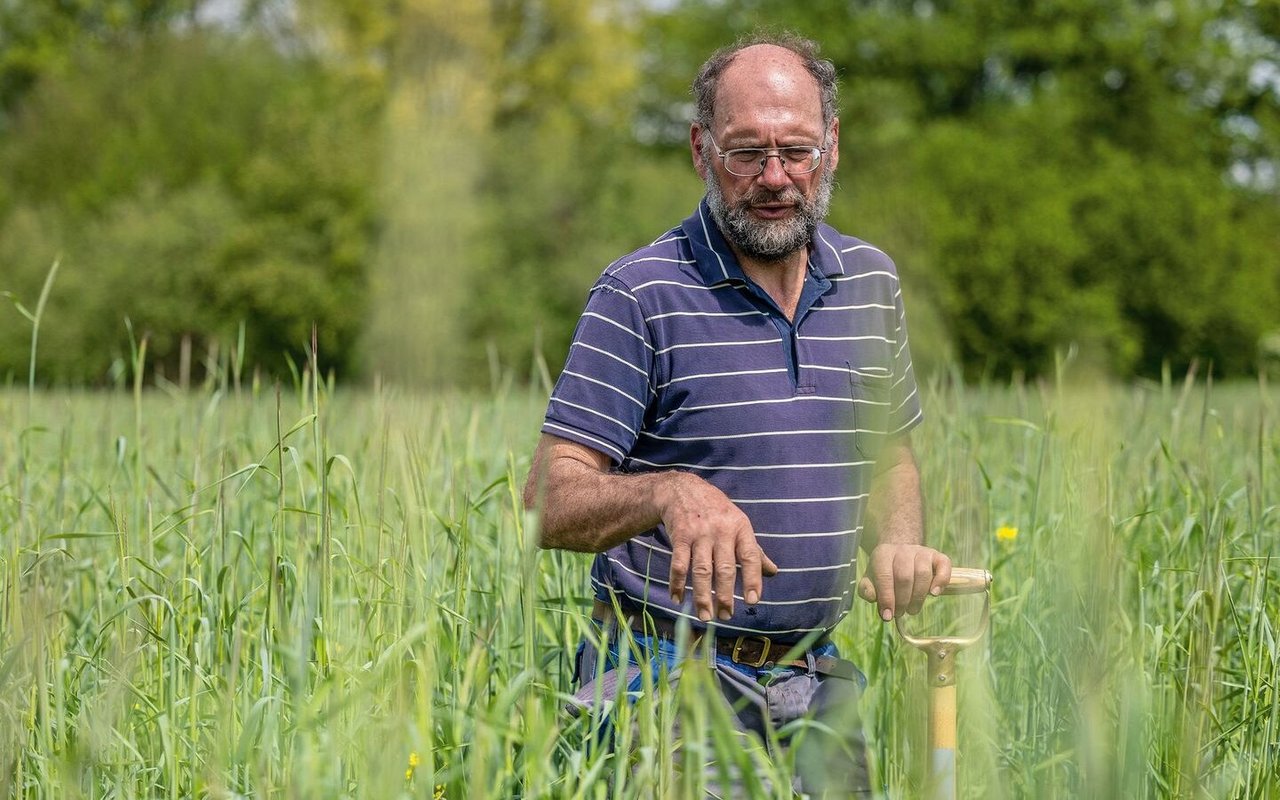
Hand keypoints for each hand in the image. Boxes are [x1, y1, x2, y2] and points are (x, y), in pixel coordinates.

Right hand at [658, 473, 778, 621]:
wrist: (682, 489)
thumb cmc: (716, 511)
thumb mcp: (739, 524)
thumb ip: (755, 550)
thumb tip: (773, 572)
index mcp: (741, 528)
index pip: (750, 556)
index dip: (753, 579)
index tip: (753, 601)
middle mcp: (721, 531)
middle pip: (724, 568)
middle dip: (725, 595)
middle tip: (726, 616)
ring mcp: (699, 533)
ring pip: (701, 570)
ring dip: (702, 596)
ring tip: (705, 616)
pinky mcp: (679, 536)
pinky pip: (679, 564)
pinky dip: (677, 583)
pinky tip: (678, 598)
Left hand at [857, 543, 951, 620]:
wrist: (901, 554)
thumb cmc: (884, 572)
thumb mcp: (870, 579)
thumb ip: (866, 589)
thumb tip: (872, 597)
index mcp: (883, 554)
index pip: (884, 576)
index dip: (887, 598)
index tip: (887, 616)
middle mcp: (903, 550)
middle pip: (904, 577)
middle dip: (902, 600)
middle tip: (900, 613)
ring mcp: (922, 551)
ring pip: (923, 573)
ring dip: (918, 597)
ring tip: (912, 609)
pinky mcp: (938, 556)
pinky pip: (943, 566)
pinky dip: (941, 581)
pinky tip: (934, 594)